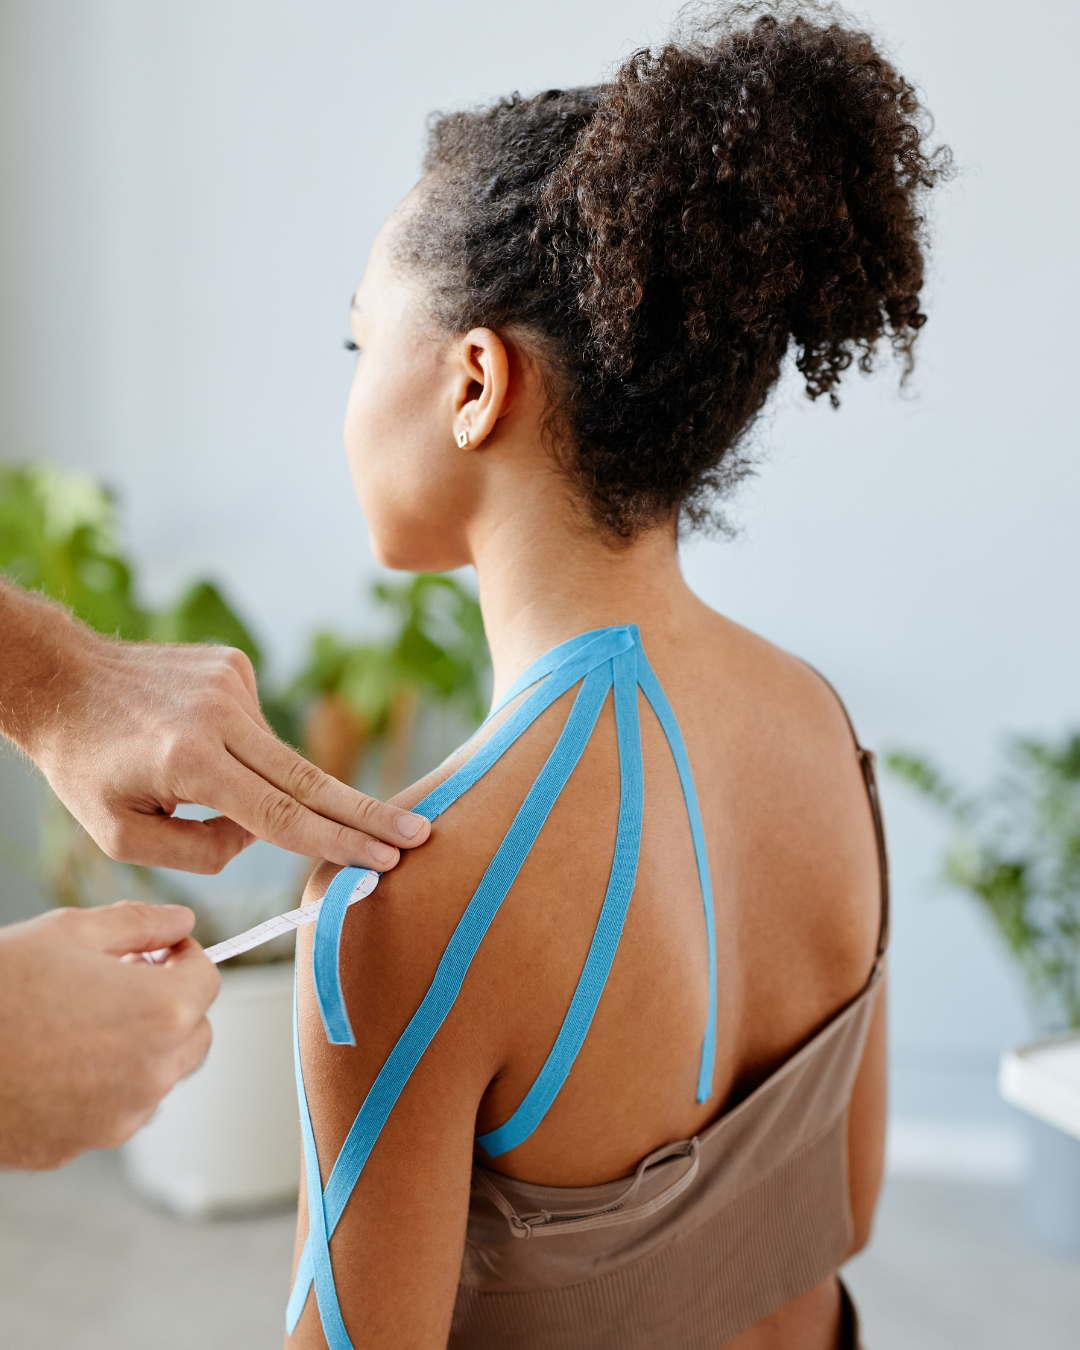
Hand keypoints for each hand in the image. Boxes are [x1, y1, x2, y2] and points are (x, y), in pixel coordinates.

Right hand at [0, 902, 218, 1168]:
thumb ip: (140, 923)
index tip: (156, 950)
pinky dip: (103, 1084)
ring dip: (140, 1046)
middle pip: (195, 1033)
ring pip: (158, 1075)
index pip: (208, 979)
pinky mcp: (83, 1144)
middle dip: (170, 1004)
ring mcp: (120, 1116)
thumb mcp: (68, 932)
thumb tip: (181, 921)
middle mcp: (153, 1071)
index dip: (183, 958)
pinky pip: (115, 1107)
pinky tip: (56, 1060)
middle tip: (122, 981)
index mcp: (161, 1011)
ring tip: (80, 1020)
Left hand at [1, 583, 429, 872]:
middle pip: (309, 780)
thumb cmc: (86, 766)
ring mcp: (232, 683)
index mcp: (190, 762)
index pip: (281, 815)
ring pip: (275, 757)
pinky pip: (255, 727)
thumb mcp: (121, 836)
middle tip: (418, 833)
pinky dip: (238, 747)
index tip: (383, 858)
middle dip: (366, 813)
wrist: (62, 679)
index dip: (339, 841)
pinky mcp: (235, 665)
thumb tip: (257, 837)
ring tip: (179, 773)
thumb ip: (200, 852)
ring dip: (257, 782)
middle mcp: (220, 716)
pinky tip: (188, 738)